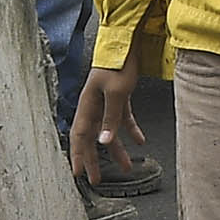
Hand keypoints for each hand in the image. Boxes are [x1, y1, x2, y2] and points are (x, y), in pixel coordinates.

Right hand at [66, 66, 141, 185]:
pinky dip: (130, 130)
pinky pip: (122, 118)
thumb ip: (110, 118)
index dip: (78, 156)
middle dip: (94, 159)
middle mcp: (93, 105)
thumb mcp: (116, 93)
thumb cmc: (118, 62)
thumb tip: (104, 141)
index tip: (78, 173)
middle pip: (92, 138)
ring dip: (116, 149)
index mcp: (88, 105)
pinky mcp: (118, 96)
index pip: (79, 136)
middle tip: (97, 179)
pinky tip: (140, 140)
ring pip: (109, 131)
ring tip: (126, 166)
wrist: (127, 40)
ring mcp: (105, 101)